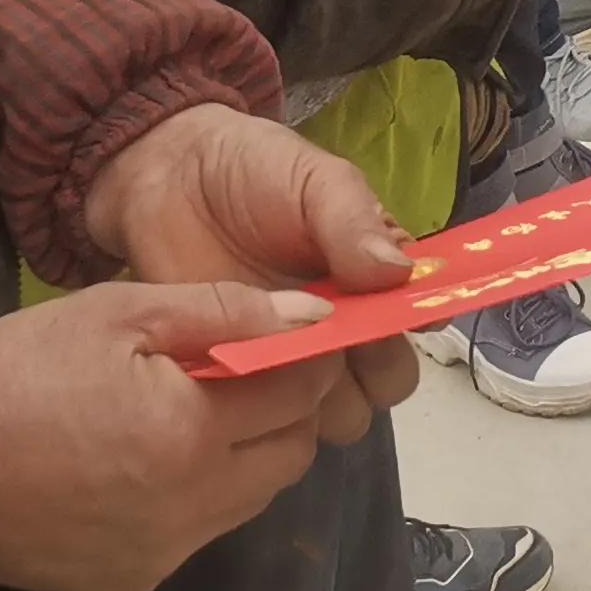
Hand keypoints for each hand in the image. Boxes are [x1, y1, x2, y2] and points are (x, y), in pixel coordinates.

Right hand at [0, 282, 348, 590]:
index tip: (285, 334)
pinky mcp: (129, 585)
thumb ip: (221, 310)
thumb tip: (310, 316)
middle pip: (289, 457)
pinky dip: (192, 497)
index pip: (300, 395)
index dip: (302, 357)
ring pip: (248, 500)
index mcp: (193, 437)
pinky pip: (195, 535)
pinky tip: (140, 463)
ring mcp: (162, 556)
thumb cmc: (15, 374)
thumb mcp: (115, 314)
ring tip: (182, 413)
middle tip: (235, 373)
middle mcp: (192, 510)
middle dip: (281, 411)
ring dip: (241, 455)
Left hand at [80, 103, 419, 431]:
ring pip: (339, 414)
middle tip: (335, 334)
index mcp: (374, 277)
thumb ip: (356, 221)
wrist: (169, 179)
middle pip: (389, 381)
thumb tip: (401, 274)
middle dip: (375, 369)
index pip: (420, 319)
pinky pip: (270, 419)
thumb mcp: (315, 180)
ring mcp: (292, 359)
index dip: (418, 323)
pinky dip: (266, 409)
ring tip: (284, 352)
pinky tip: (245, 366)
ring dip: (324, 397)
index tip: (396, 314)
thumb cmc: (254, 171)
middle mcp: (344, 326)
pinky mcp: (242, 380)